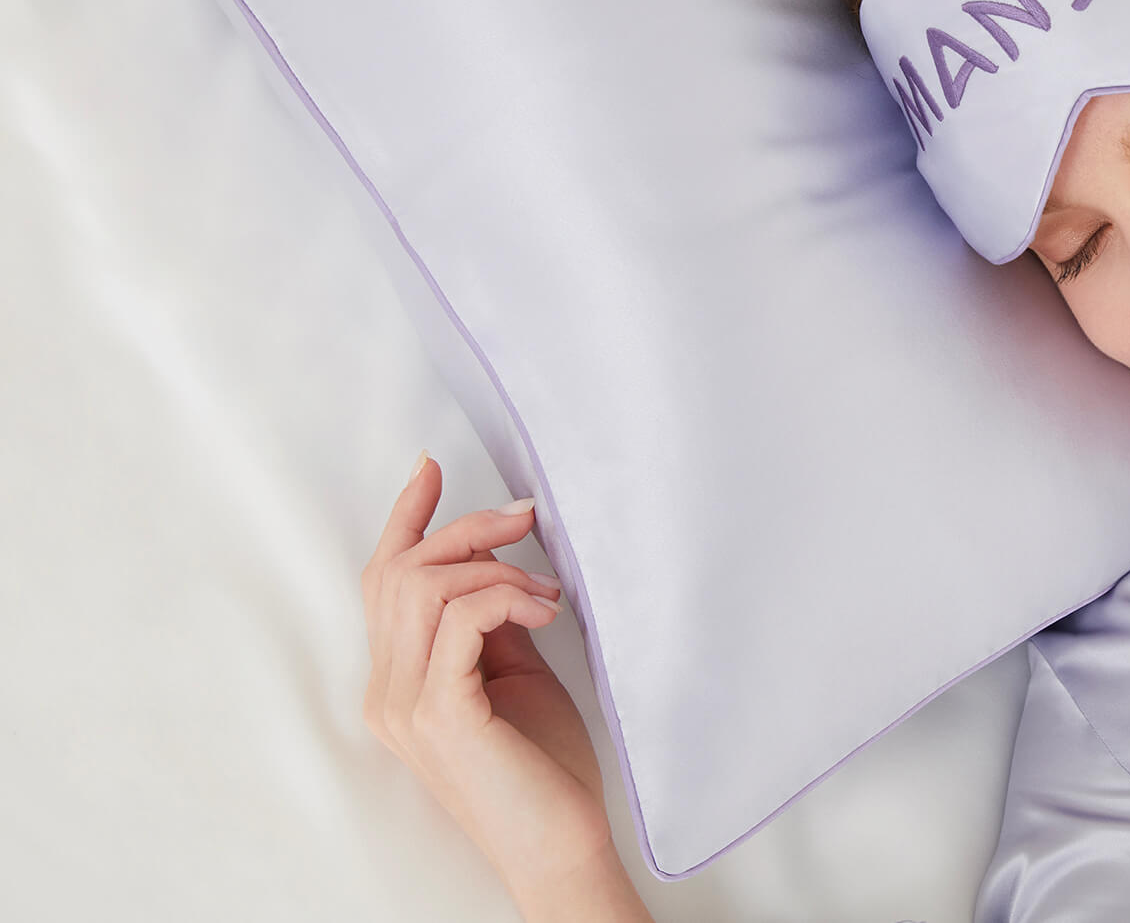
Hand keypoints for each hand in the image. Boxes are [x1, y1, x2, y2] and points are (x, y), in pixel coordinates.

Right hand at [361, 453, 621, 901]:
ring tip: (546, 591)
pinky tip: (543, 610)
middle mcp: (388, 692)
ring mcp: (407, 706)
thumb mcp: (514, 674)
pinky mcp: (443, 714)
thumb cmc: (545, 769)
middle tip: (526, 519)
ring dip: (494, 568)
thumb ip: (492, 623)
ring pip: (423, 588)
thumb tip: (498, 563)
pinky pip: (459, 620)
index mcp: (399, 682)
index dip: (404, 519)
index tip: (431, 468)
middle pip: (399, 572)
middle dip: (465, 528)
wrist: (561, 846)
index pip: (382, 583)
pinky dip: (503, 597)